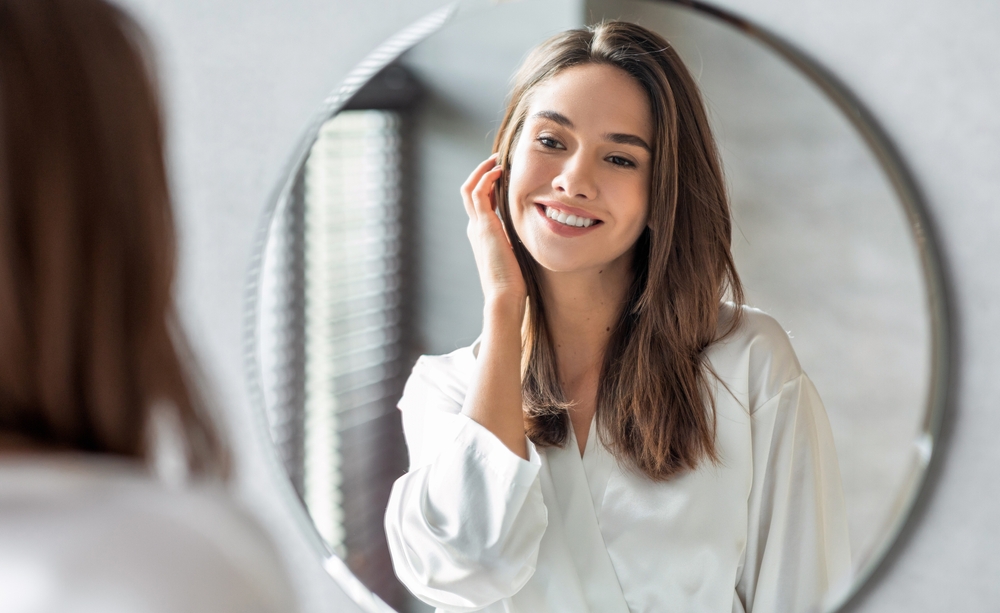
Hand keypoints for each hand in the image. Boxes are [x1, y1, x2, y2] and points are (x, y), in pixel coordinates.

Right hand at [461, 155, 526, 308]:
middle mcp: (475, 228)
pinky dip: (485, 178)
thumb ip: (516, 242)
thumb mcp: (515, 256)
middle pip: (470, 192)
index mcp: (482, 235)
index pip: (481, 203)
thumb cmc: (513, 282)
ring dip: (481, 171)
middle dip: (481, 174)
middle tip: (496, 161)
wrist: (504, 295)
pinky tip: (499, 171)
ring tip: (496, 160)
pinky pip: (478, 193)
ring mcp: (477, 226)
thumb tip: (530, 237)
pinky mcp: (483, 225)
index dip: (489, 187)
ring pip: (469, 188)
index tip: (502, 176)